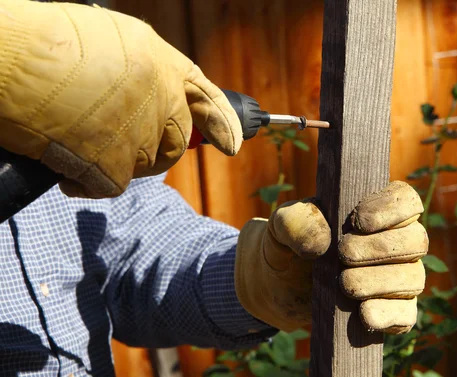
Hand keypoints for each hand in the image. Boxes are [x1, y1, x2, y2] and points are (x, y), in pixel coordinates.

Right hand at [0, 0, 241, 197]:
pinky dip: (85, 181)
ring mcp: (142, 133)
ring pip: (143, 164)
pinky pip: (111, 185)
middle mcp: (162, 97)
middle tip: (117, 148)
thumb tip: (146, 94)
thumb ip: (139, 70)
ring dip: (113, 161)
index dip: (219, 121)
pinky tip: (63, 165)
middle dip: (153, 149)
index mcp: (162, 62)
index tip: (232, 140)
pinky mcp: (115, 166)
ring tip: (75, 142)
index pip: (205, 97)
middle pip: (175, 140)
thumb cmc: (45, 44)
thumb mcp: (107, 40)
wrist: (9, 61)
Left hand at [235, 181, 427, 333]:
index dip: (391, 209)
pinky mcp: (390, 311)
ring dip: (379, 282)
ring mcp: (397, 279)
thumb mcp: (282, 224)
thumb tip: (323, 242)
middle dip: (380, 248)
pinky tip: (364, 315)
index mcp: (377, 211)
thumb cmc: (290, 243)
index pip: (407, 201)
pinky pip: (405, 315)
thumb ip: (296, 221)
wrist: (278, 284)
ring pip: (412, 278)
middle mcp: (395, 243)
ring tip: (344, 285)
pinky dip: (388, 315)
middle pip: (416, 241)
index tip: (358, 222)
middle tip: (343, 254)